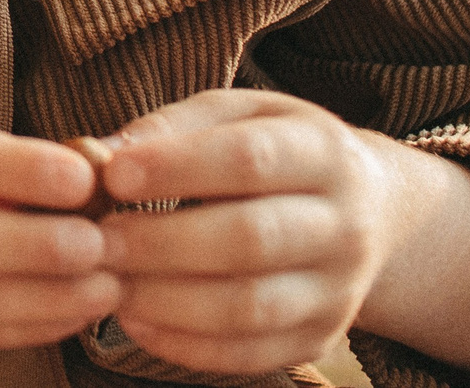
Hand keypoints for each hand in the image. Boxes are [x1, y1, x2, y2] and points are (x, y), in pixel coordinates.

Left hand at [96, 91, 412, 374]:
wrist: (372, 211)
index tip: (113, 175)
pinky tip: (136, 321)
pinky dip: (187, 345)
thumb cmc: (277, 151)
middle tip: (97, 240)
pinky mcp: (322, 338)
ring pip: (251, 307)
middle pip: (250, 239)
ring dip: (167, 301)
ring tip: (109, 284)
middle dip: (162, 242)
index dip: (176, 168)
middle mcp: (344, 225)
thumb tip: (103, 153)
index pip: (249, 159)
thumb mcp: (238, 114)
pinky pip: (252, 354)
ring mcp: (339, 290)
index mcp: (323, 152)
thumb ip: (173, 127)